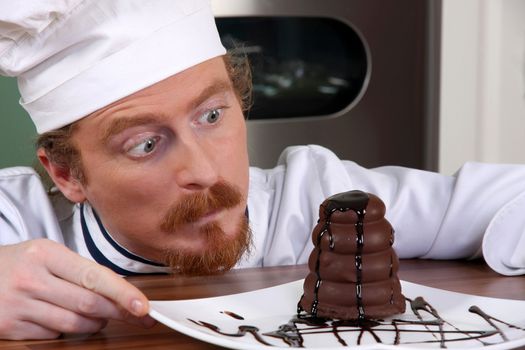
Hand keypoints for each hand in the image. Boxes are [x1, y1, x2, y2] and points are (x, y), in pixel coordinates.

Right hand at [0, 239, 155, 339]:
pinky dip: (68, 330)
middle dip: (118, 312)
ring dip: (96, 324)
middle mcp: (32, 279)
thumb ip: (80, 270)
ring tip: (101, 317)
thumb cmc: (19, 263)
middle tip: (138, 315)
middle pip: (88, 303)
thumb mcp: (47, 254)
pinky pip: (53, 334)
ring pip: (74, 323)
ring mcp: (19, 305)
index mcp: (46, 254)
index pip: (94, 276)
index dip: (123, 293)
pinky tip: (67, 319)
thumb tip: (119, 289)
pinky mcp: (10, 327)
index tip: (143, 305)